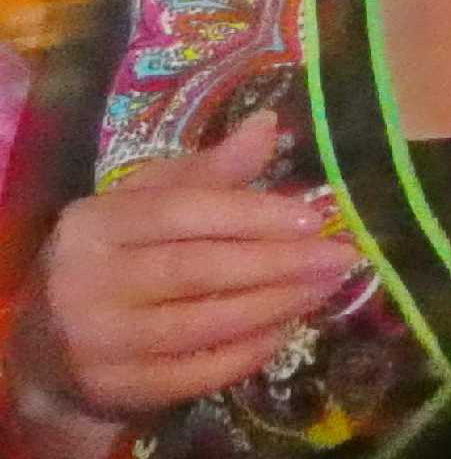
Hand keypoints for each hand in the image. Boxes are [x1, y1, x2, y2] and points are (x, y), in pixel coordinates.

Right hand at [7, 111, 345, 419]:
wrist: (48, 342)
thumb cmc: (114, 253)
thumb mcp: (147, 201)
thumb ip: (209, 169)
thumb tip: (268, 122)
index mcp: (95, 222)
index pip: (182, 212)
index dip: (251, 214)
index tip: (312, 218)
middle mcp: (88, 282)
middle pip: (198, 270)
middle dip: (278, 263)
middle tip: (339, 258)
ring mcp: (100, 343)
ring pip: (203, 324)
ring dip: (274, 305)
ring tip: (323, 288)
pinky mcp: (117, 390)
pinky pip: (197, 373)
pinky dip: (248, 352)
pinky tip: (287, 328)